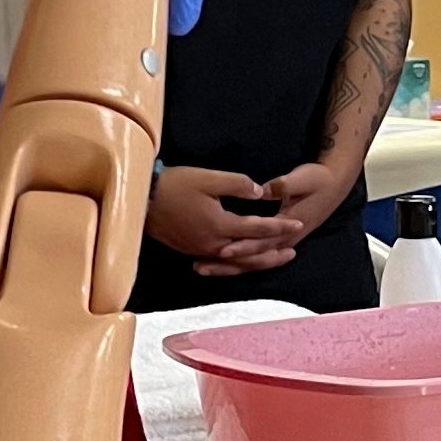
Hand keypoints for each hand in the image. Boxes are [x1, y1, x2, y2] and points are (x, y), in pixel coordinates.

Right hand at [147, 164, 309, 268]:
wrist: (141, 199)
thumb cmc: (174, 185)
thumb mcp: (209, 178)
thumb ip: (238, 185)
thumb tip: (261, 193)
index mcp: (220, 225)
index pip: (258, 228)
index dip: (280, 225)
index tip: (298, 223)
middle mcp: (212, 244)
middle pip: (250, 255)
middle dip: (273, 254)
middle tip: (293, 252)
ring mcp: (200, 249)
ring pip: (235, 261)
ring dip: (256, 261)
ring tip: (272, 258)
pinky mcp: (190, 249)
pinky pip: (219, 261)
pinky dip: (235, 262)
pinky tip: (240, 260)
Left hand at [194, 160, 357, 276]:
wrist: (335, 185)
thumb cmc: (318, 180)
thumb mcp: (302, 179)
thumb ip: (283, 185)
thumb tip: (263, 190)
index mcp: (288, 226)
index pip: (261, 241)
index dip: (242, 247)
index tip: (222, 250)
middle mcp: (283, 240)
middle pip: (252, 258)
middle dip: (226, 264)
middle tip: (200, 266)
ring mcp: (280, 242)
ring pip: (251, 261)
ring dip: (227, 266)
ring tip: (201, 268)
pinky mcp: (277, 240)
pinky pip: (254, 255)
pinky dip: (236, 261)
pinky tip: (218, 261)